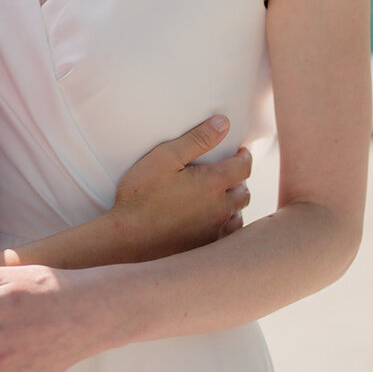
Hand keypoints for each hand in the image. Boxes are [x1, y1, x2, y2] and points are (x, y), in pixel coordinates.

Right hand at [107, 116, 251, 260]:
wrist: (127, 238)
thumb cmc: (141, 194)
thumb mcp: (165, 157)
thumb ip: (197, 139)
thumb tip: (223, 123)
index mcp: (212, 183)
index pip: (243, 167)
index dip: (244, 157)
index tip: (240, 152)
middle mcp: (220, 209)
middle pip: (244, 192)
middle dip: (240, 180)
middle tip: (230, 172)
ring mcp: (213, 231)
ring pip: (238, 216)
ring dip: (234, 204)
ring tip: (222, 196)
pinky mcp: (204, 248)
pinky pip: (228, 237)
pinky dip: (227, 226)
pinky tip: (216, 222)